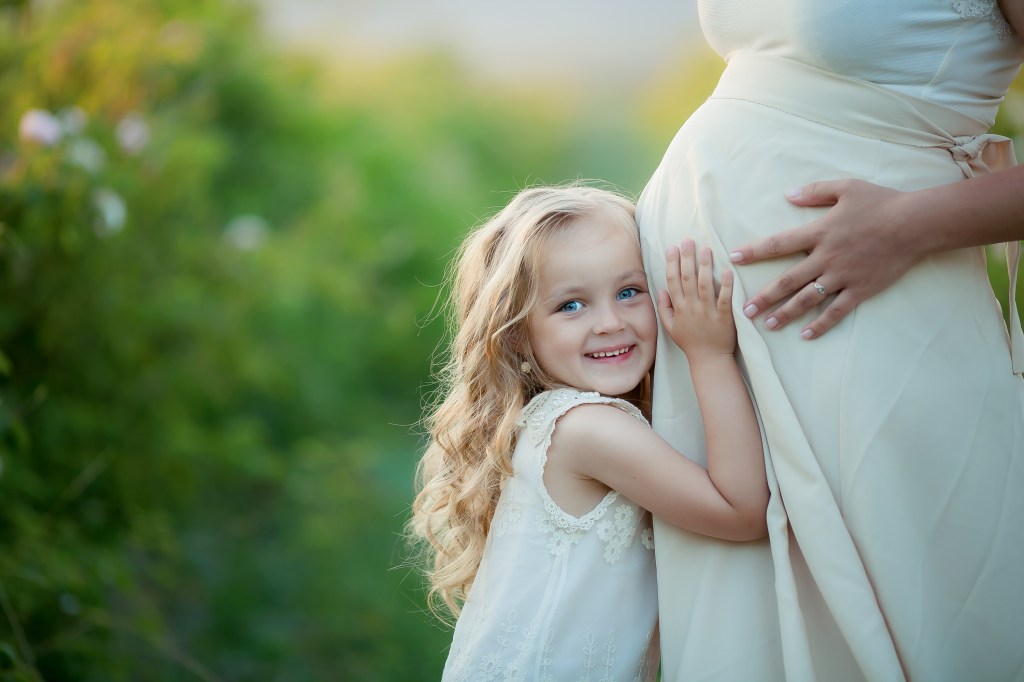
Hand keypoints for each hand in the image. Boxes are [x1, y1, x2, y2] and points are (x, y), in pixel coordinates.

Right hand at [657, 240, 735, 359]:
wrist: (709, 359)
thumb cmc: (690, 343)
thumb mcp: (670, 327)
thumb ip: (664, 308)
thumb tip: (661, 290)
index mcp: (679, 308)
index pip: (672, 281)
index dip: (672, 263)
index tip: (673, 247)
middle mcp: (691, 307)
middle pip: (687, 278)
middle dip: (687, 258)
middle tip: (688, 241)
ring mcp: (707, 311)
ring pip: (704, 284)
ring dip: (704, 265)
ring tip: (706, 249)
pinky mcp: (724, 316)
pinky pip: (724, 298)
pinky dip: (725, 284)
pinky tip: (726, 270)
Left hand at [728, 179, 924, 338]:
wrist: (916, 224)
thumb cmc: (881, 203)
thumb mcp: (846, 188)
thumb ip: (815, 192)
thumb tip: (788, 195)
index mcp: (819, 232)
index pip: (779, 244)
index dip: (755, 251)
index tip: (733, 258)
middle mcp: (826, 257)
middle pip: (787, 280)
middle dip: (764, 297)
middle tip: (744, 311)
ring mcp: (843, 276)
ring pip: (807, 299)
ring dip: (785, 313)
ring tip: (767, 325)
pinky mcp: (860, 289)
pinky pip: (836, 311)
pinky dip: (821, 324)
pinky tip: (806, 335)